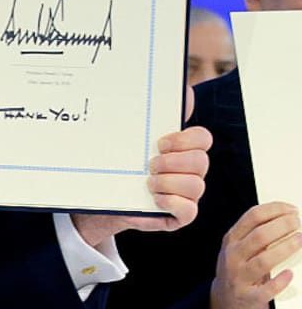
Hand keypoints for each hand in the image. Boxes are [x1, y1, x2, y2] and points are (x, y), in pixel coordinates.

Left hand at [71, 122, 210, 245]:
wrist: (106, 198)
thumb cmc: (122, 166)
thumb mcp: (130, 141)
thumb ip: (149, 117)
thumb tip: (183, 94)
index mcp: (183, 150)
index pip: (202, 138)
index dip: (185, 139)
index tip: (159, 144)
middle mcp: (190, 171)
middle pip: (201, 161)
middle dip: (172, 162)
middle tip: (150, 165)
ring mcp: (188, 194)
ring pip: (196, 185)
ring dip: (168, 182)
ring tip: (148, 183)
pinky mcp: (181, 215)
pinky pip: (190, 210)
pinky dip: (172, 202)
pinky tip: (155, 199)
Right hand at [209, 202, 301, 308]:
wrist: (225, 306)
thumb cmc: (238, 273)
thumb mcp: (239, 250)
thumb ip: (255, 236)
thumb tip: (285, 219)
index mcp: (231, 241)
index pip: (252, 217)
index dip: (274, 210)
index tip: (292, 209)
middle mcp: (233, 257)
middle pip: (259, 236)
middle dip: (282, 226)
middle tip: (298, 222)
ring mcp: (239, 277)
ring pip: (263, 260)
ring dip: (285, 248)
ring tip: (300, 240)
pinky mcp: (249, 297)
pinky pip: (266, 289)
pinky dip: (279, 281)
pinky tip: (289, 274)